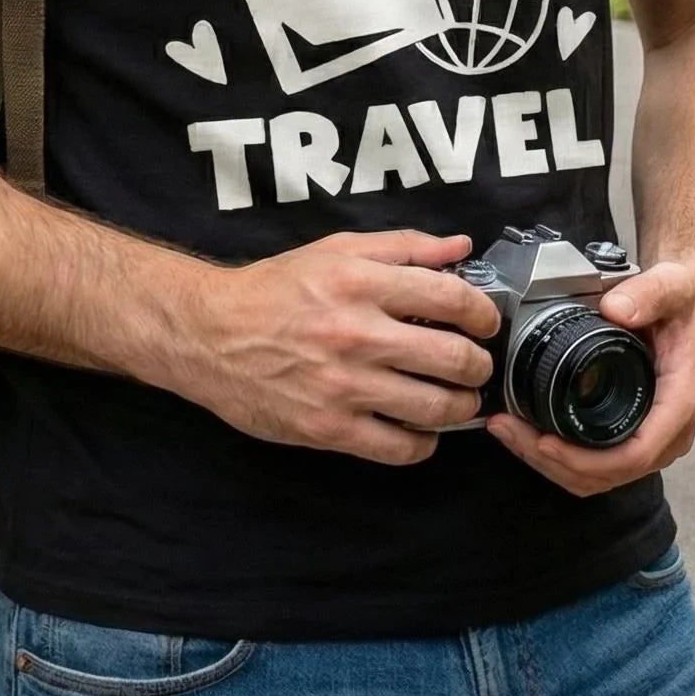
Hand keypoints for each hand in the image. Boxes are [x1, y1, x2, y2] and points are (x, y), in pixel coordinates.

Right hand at [177, 229, 500, 465]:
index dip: (484, 314)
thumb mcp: (335, 250)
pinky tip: (418, 428)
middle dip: (478, 365)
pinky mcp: (329, 429)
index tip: (486, 323)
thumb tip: (460, 247)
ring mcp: (344, 386)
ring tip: (456, 399)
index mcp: (360, 283)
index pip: (452, 298)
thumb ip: (402, 246)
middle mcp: (356, 334)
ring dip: (460, 407)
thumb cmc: (272, 290)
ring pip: (436, 408)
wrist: (209, 335)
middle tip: (475, 365)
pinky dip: (423, 443)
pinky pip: (401, 448)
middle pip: (454, 358)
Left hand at [484, 253, 694, 496]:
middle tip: (509, 430)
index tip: (546, 442)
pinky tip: (530, 433)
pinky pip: (598, 465)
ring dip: (551, 464)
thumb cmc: (684, 307)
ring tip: (509, 431)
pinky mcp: (633, 436)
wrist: (692, 311)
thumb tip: (616, 310)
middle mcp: (668, 431)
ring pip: (599, 477)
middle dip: (555, 463)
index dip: (588, 459)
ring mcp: (651, 439)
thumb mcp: (672, 289)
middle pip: (609, 473)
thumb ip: (647, 294)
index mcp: (679, 403)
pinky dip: (561, 458)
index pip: (636, 453)